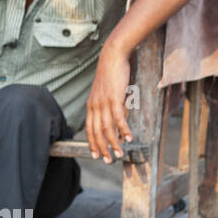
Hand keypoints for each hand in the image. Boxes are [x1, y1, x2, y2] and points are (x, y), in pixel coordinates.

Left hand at [86, 45, 132, 162]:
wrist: (112, 57)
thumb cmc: (111, 74)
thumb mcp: (105, 92)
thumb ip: (107, 105)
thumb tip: (114, 119)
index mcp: (91, 105)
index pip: (89, 129)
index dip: (92, 143)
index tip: (96, 155)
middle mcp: (95, 106)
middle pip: (96, 132)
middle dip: (101, 148)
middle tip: (108, 160)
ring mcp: (104, 102)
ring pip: (106, 128)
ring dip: (113, 143)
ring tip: (119, 153)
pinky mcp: (114, 98)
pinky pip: (118, 118)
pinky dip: (122, 129)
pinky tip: (128, 138)